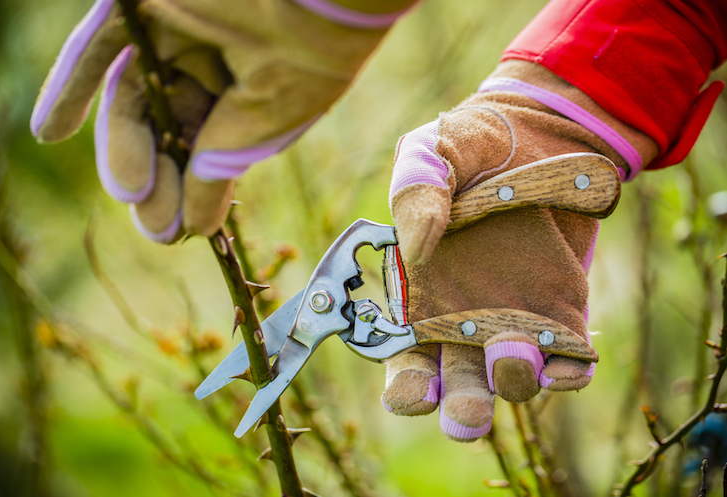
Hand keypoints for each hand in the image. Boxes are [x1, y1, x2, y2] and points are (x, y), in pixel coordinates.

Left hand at [31, 0, 415, 241]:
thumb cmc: (306, 58)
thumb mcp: (262, 126)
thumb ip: (219, 170)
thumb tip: (196, 228)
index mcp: (245, 93)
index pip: (204, 147)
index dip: (188, 189)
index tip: (176, 231)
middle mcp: (208, 64)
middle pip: (164, 127)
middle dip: (158, 177)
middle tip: (154, 221)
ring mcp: (174, 35)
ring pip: (132, 98)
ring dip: (122, 148)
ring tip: (129, 192)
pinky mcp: (144, 8)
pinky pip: (98, 48)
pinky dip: (70, 88)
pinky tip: (50, 134)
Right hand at [380, 60, 656, 441]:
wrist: (541, 132)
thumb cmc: (472, 145)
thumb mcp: (432, 152)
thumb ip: (416, 190)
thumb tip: (416, 248)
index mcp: (418, 296)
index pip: (405, 359)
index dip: (406, 385)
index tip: (413, 393)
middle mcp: (464, 318)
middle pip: (458, 384)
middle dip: (461, 408)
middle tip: (464, 417)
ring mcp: (515, 317)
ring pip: (510, 376)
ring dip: (512, 381)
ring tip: (514, 357)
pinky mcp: (563, 311)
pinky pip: (566, 359)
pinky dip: (568, 372)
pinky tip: (566, 363)